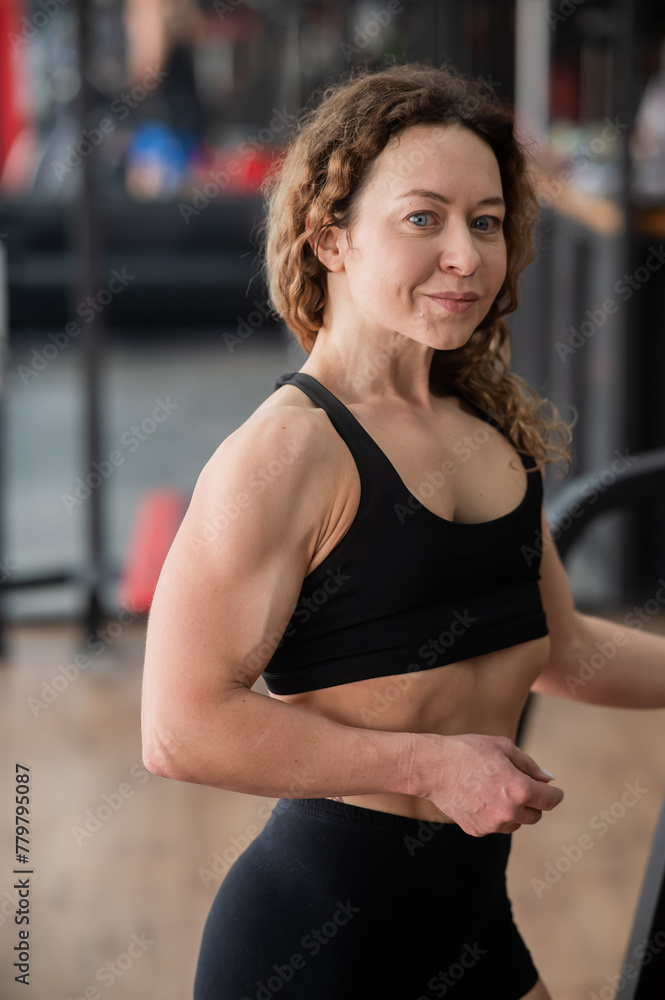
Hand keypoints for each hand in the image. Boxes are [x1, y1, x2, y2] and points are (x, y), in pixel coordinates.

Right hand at [414, 732, 563, 836]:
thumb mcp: (503, 747)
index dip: (554, 794)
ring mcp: (492, 824)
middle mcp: (509, 812)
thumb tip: (548, 779)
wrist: (433, 767)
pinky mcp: (477, 830)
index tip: (553, 791)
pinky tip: (479, 797)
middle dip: (532, 801)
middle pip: (535, 815)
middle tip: (517, 784)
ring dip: (513, 810)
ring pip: (515, 823)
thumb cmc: (468, 751)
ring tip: (494, 789)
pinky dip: (494, 815)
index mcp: (520, 790)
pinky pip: (495, 826)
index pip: (550, 800)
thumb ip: (530, 765)